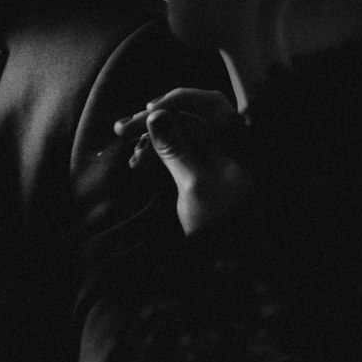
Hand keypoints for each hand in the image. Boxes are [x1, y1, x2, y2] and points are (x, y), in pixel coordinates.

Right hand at [113, 88, 251, 233]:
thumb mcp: (195, 186)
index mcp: (235, 142)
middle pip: (189, 118)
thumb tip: (156, 116)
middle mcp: (227, 146)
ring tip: (133, 159)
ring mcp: (215, 163)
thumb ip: (176, 150)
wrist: (240, 260)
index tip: (145, 113)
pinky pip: (179, 156)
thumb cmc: (225, 224)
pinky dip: (159, 157)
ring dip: (153, 142)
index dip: (174, 102)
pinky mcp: (204, 178)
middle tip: (121, 129)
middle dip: (155, 121)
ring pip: (181, 138)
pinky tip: (140, 165)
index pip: (206, 103)